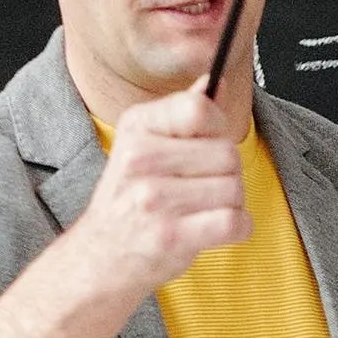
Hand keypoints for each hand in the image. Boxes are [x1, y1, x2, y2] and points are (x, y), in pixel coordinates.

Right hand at [71, 86, 248, 306]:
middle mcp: (141, 159)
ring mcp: (154, 199)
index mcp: (137, 127)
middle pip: (228, 153)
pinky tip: (214, 229)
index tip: (205, 145)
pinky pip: (234, 222)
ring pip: (235, 188)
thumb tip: (216, 80)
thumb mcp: (146, 145)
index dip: (217, 128)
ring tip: (201, 210)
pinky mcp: (171, 236)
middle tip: (200, 189)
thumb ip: (183, 112)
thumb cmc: (130, 199)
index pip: (200, 108)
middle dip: (226, 174)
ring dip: (231, 204)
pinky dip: (237, 228)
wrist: (100, 257)